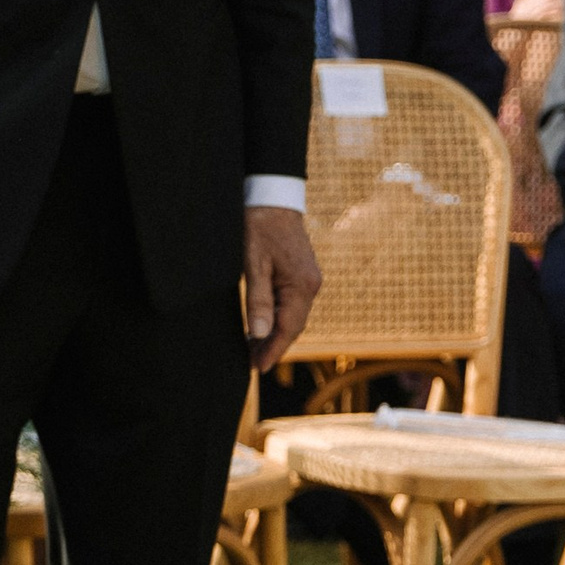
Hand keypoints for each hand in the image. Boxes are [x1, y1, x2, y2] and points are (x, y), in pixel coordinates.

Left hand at [244, 203, 320, 373]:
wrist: (272, 196)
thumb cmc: (259, 227)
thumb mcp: (253, 263)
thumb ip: (257, 299)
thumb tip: (259, 333)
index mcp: (302, 285)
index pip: (289, 328)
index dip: (273, 350)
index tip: (259, 368)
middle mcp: (311, 285)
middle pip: (294, 325)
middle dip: (274, 346)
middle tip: (253, 364)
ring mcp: (309, 279)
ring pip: (293, 316)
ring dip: (276, 334)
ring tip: (254, 350)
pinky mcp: (302, 274)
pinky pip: (292, 304)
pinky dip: (279, 318)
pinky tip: (264, 325)